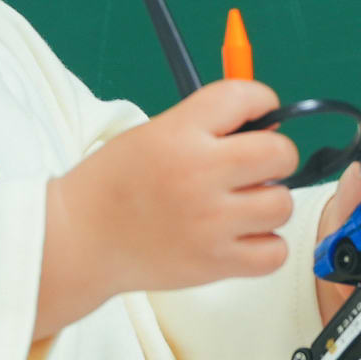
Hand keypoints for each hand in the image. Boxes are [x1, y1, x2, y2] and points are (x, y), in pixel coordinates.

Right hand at [36, 78, 305, 339]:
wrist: (78, 241)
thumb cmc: (115, 185)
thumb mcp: (152, 135)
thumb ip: (206, 126)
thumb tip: (269, 126)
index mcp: (180, 133)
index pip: (247, 97)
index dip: (262, 102)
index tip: (259, 115)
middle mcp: (200, 174)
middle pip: (280, 153)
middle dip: (274, 156)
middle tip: (252, 167)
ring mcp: (210, 221)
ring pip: (281, 203)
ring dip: (267, 204)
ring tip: (238, 207)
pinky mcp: (214, 262)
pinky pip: (274, 252)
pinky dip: (265, 246)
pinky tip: (240, 237)